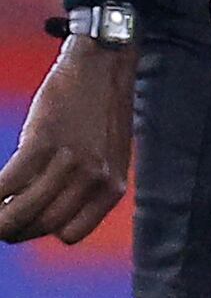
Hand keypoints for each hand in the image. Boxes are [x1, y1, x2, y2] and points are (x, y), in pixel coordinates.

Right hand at [0, 40, 133, 244]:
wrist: (103, 63)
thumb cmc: (99, 109)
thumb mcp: (109, 155)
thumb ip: (88, 184)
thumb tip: (46, 210)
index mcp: (112, 187)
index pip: (69, 234)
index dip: (40, 231)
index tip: (24, 221)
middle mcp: (95, 179)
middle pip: (42, 226)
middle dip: (13, 229)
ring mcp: (70, 162)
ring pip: (22, 213)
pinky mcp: (43, 142)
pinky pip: (7, 185)